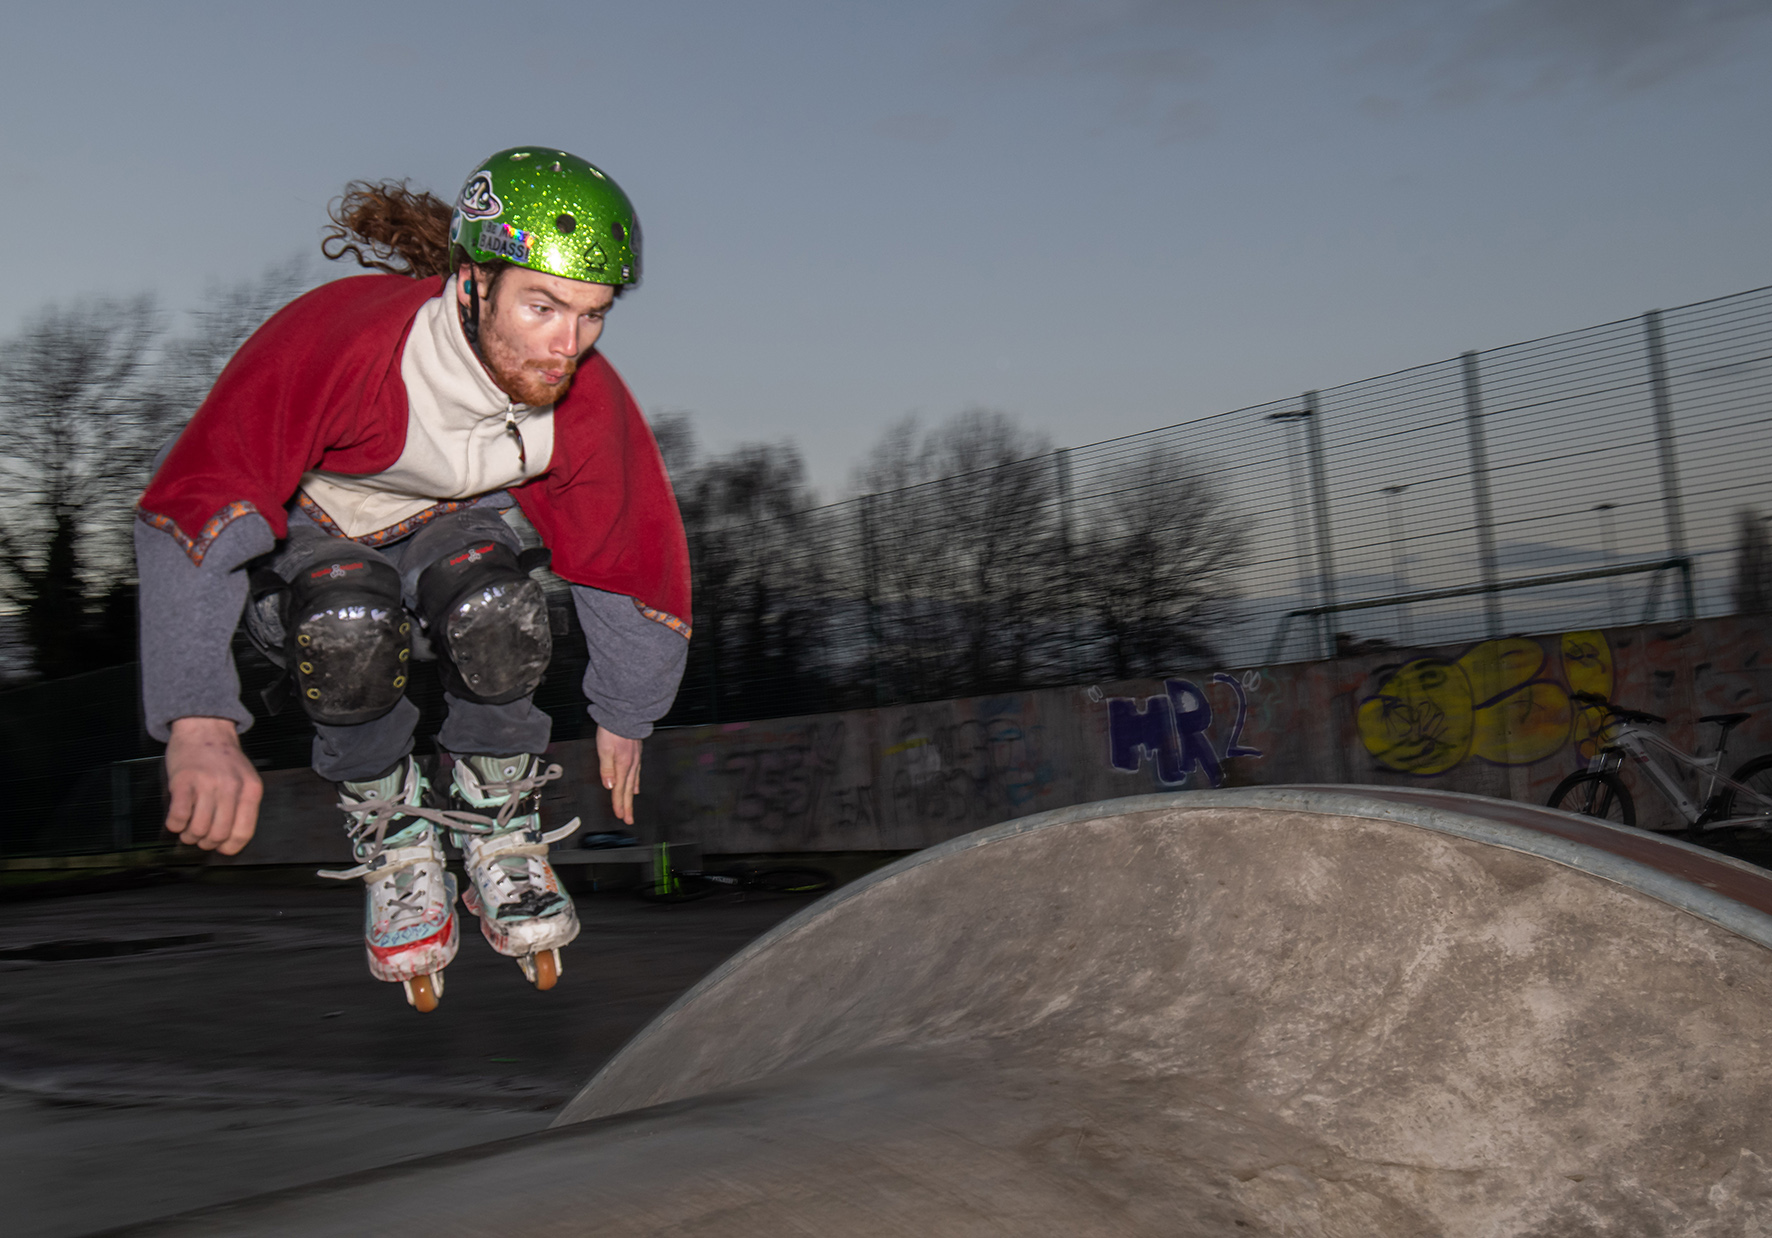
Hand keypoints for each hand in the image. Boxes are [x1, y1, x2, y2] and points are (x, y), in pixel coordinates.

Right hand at [164, 717, 262, 854]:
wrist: (205, 727)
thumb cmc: (222, 758)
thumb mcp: (244, 779)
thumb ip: (241, 806)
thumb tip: (230, 840)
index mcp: (250, 790)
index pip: (243, 832)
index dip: (229, 847)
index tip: (221, 848)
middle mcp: (231, 787)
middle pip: (219, 834)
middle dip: (206, 842)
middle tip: (200, 838)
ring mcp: (207, 783)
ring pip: (198, 829)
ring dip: (189, 836)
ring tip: (187, 829)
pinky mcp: (183, 781)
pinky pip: (178, 816)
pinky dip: (175, 825)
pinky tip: (176, 820)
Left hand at [596, 726, 641, 825]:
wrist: (625, 714)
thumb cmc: (613, 730)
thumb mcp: (604, 750)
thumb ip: (606, 769)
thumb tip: (609, 786)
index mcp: (622, 766)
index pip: (619, 790)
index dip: (619, 804)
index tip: (619, 815)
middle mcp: (631, 765)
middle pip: (628, 790)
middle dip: (627, 806)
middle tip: (628, 819)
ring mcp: (635, 760)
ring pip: (633, 783)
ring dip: (631, 797)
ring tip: (630, 807)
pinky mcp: (636, 754)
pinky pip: (636, 774)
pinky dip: (635, 783)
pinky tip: (635, 786)